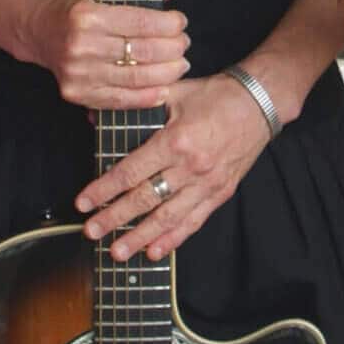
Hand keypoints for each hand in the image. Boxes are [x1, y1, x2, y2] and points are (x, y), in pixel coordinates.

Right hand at [23, 0, 189, 108]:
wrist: (38, 31)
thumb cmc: (76, 6)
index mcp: (87, 15)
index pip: (141, 22)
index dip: (169, 24)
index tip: (181, 23)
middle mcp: (81, 45)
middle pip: (142, 51)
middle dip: (173, 48)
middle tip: (184, 44)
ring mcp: (78, 73)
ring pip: (136, 78)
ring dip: (167, 73)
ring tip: (180, 65)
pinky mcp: (77, 94)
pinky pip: (120, 100)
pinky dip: (146, 98)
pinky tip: (163, 89)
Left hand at [75, 72, 270, 260]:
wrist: (259, 102)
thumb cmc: (216, 95)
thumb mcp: (174, 92)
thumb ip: (136, 107)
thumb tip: (96, 115)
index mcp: (176, 141)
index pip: (131, 171)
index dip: (104, 189)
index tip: (83, 203)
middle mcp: (190, 167)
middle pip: (145, 199)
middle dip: (114, 218)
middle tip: (91, 232)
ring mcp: (207, 183)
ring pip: (168, 217)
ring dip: (140, 237)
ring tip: (117, 251)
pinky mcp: (220, 193)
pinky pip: (193, 221)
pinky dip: (173, 239)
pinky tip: (155, 251)